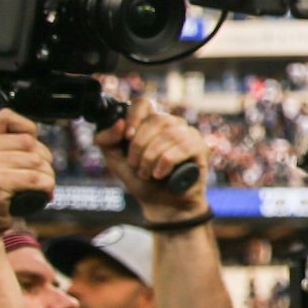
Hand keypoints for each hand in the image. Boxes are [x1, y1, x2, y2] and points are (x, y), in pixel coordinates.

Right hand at [0, 109, 54, 236]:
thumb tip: (33, 132)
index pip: (7, 116)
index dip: (27, 130)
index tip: (31, 148)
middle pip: (29, 142)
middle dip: (43, 160)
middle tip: (38, 177)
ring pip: (36, 160)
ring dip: (47, 176)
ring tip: (39, 188)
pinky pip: (36, 178)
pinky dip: (47, 187)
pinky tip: (42, 195)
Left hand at [97, 95, 207, 214]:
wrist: (160, 204)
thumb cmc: (141, 180)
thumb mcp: (114, 160)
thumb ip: (107, 140)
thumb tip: (118, 124)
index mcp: (151, 122)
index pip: (143, 103)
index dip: (133, 117)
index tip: (126, 136)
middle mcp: (172, 124)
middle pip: (156, 119)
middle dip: (140, 146)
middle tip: (135, 165)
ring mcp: (188, 134)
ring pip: (168, 134)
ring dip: (151, 157)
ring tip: (147, 173)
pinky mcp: (201, 148)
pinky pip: (182, 147)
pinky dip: (166, 162)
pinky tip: (161, 174)